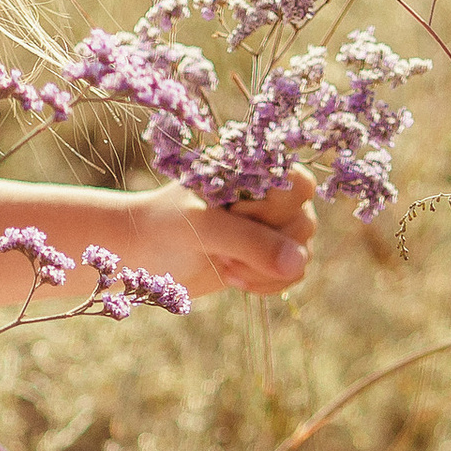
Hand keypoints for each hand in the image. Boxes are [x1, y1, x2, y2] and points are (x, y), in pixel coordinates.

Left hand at [147, 167, 316, 296]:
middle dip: (262, 246)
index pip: (298, 185)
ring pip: (301, 253)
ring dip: (262, 269)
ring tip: (223, 261)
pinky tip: (231, 275)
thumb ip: (249, 240)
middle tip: (220, 246)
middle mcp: (270, 193)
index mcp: (253, 168)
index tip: (232, 215)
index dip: (272, 209)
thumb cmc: (168, 224)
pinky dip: (265, 282)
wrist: (146, 250)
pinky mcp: (270, 254)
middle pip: (304, 222)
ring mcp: (273, 224)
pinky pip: (293, 274)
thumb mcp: (203, 226)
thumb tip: (298, 262)